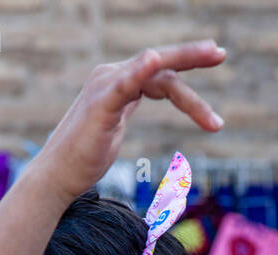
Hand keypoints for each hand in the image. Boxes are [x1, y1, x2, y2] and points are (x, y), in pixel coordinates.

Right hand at [25, 41, 225, 205]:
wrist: (55, 178)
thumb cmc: (83, 158)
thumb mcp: (113, 126)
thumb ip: (127, 107)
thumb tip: (142, 100)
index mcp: (117, 82)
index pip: (160, 74)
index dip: (187, 69)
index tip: (215, 61)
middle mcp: (111, 77)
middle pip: (161, 66)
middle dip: (192, 57)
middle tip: (221, 53)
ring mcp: (105, 88)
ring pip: (155, 73)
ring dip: (187, 80)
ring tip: (215, 73)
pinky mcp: (100, 105)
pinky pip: (125, 84)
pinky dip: (141, 70)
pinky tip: (155, 61)